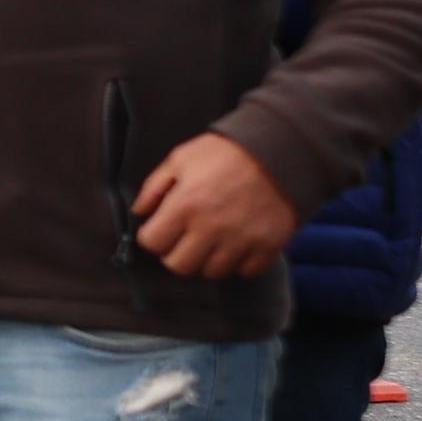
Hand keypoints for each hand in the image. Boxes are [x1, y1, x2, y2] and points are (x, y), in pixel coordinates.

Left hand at [131, 132, 296, 279]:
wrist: (282, 148)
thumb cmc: (227, 152)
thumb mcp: (181, 158)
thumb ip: (154, 187)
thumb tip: (139, 213)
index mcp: (185, 205)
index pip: (151, 243)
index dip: (153, 236)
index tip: (161, 228)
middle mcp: (212, 227)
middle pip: (179, 266)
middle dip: (176, 253)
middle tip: (185, 238)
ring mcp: (242, 239)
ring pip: (212, 272)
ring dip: (208, 259)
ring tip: (213, 239)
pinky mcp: (269, 245)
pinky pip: (246, 271)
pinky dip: (239, 262)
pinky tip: (238, 243)